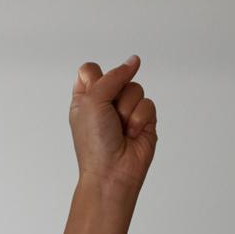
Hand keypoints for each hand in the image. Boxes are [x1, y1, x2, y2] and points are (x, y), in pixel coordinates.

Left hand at [69, 56, 156, 190]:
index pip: (92, 70)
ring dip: (127, 109)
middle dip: (115, 96)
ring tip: (120, 128)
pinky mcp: (144, 120)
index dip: (97, 77)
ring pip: (135, 89)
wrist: (112, 172)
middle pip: (118, 76)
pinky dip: (140, 119)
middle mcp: (105, 102)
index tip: (95, 93)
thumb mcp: (92, 100)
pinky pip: (149, 104)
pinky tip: (132, 134)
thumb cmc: (94, 142)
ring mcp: (126, 111)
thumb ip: (112, 77)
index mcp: (85, 98)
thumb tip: (133, 61)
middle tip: (108, 116)